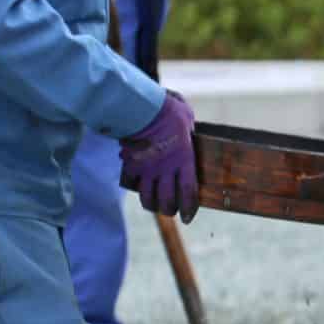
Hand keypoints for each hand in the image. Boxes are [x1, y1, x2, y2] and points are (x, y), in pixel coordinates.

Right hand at [120, 90, 197, 221]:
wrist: (140, 105)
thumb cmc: (168, 109)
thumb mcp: (188, 120)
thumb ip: (190, 131)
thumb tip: (192, 130)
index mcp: (184, 160)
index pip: (189, 194)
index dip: (189, 209)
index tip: (188, 218)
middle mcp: (166, 169)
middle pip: (167, 201)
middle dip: (169, 210)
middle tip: (171, 210)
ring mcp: (147, 167)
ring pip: (148, 197)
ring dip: (151, 205)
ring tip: (154, 205)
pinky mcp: (131, 162)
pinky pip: (131, 181)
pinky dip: (134, 186)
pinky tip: (137, 186)